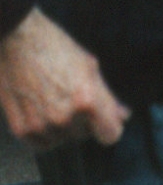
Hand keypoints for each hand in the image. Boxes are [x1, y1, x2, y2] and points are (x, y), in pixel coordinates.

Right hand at [0, 8, 130, 150]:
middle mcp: (65, 117)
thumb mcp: (89, 67)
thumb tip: (123, 116)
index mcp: (87, 100)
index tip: (105, 120)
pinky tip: (40, 110)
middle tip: (70, 96)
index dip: (109, 126)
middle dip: (83, 120)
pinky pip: (41, 144)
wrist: (17, 40)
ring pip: (63, 140)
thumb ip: (107, 97)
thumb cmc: (55, 48)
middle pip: (85, 135)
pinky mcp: (21, 130)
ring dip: (61, 127)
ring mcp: (42, 126)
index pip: (110, 135)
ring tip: (52, 99)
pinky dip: (43, 133)